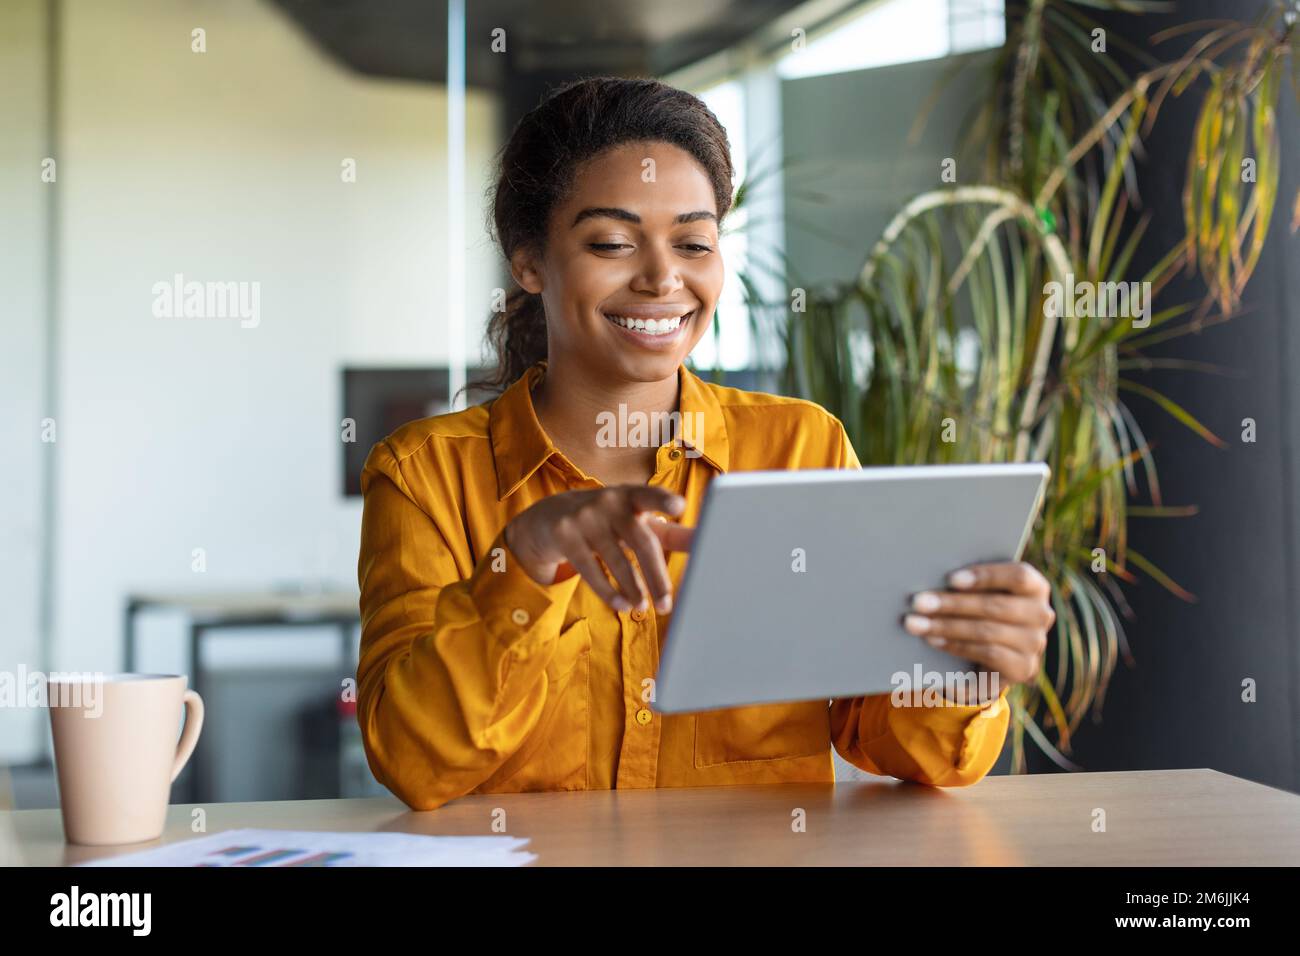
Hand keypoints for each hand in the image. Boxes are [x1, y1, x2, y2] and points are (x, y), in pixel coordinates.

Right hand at [504, 486, 693, 613]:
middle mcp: (609, 502)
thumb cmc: (606, 520)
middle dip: (656, 576)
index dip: (664, 500)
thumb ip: (670, 532)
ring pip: (616, 560)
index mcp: (631, 495)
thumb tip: (705, 541)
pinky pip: (590, 570)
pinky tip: (622, 605)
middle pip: (640, 541)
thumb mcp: (635, 520)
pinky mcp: (565, 535)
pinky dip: (608, 591)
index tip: (679, 506)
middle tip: (667, 604)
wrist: (547, 518)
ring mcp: (584, 517)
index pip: (649, 495)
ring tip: (644, 607)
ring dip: (633, 588)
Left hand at [903, 561, 1054, 703]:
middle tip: (917, 602)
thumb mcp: (980, 593)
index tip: (950, 579)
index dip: (985, 576)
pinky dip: (956, 646)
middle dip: (952, 603)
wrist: (991, 656)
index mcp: (1035, 586)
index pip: (1018, 576)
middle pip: (996, 606)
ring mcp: (1035, 643)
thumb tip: (930, 572)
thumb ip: (969, 583)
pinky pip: (988, 654)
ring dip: (946, 626)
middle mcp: (1041, 614)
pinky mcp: (1023, 668)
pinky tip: (933, 640)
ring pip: (987, 631)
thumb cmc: (979, 610)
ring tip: (916, 623)